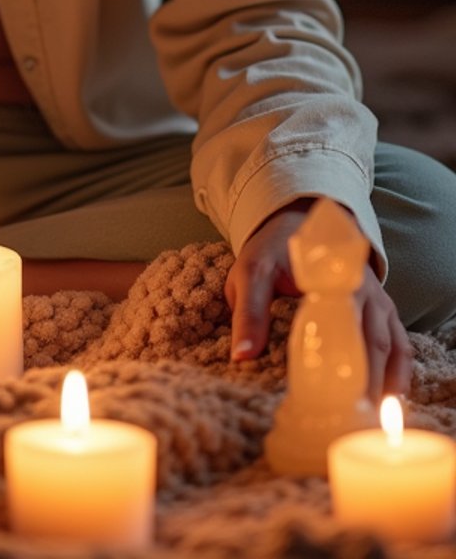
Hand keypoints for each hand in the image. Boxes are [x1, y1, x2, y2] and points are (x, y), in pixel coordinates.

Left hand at [225, 203, 411, 400]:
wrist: (296, 223)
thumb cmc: (272, 252)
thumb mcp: (251, 274)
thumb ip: (248, 313)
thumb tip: (242, 356)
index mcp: (324, 275)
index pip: (331, 322)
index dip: (330, 361)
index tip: (323, 395)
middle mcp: (357, 286)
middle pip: (367, 341)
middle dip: (362, 384)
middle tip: (350, 420)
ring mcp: (375, 297)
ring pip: (388, 345)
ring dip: (383, 382)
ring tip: (371, 418)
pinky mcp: (385, 307)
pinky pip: (400, 343)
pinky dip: (400, 371)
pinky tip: (390, 398)